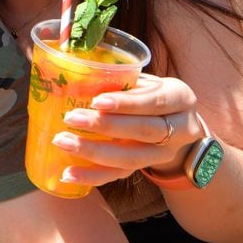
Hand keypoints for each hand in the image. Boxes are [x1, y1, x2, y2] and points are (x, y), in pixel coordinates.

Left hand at [52, 74, 204, 186]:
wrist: (177, 123)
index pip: (154, 101)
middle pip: (143, 131)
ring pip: (130, 158)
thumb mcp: (147, 80)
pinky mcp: (145, 168)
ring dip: (93, 152)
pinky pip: (119, 175)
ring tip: (63, 142)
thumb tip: (72, 66)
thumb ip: (121, 77)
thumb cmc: (151, 93)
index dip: (126, 103)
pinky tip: (68, 173)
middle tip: (72, 118)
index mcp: (180, 99)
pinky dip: (92, 176)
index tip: (96, 101)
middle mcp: (179, 130)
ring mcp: (163, 154)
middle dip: (105, 126)